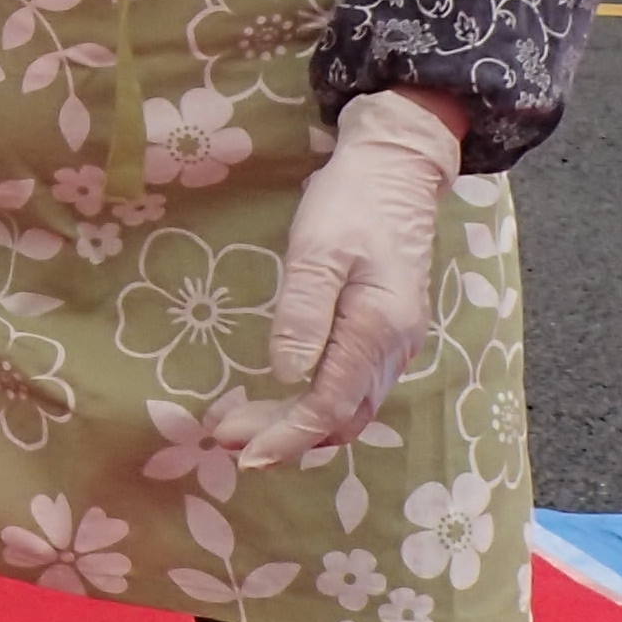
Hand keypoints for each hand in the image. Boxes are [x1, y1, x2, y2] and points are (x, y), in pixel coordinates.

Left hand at [214, 90, 463, 471]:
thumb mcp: (318, 250)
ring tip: (243, 425)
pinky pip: (353, 385)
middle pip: (341, 416)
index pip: (330, 405)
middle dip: (286, 437)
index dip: (287, 436)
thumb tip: (287, 375)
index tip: (244, 453)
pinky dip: (317, 402)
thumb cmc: (352, 202)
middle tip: (225, 439)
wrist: (396, 169)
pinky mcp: (387, 332)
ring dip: (300, 423)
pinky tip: (283, 399)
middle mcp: (394, 347)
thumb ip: (303, 313)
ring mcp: (396, 342)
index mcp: (378, 330)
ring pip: (349, 405)